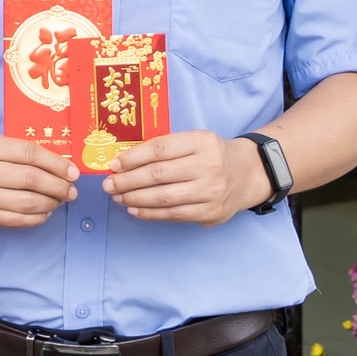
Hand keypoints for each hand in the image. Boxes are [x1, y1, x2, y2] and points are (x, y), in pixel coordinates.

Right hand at [0, 133, 80, 229]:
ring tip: (60, 200)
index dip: (57, 164)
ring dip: (51, 203)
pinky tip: (44, 211)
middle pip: (32, 180)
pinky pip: (16, 220)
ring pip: (27, 203)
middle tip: (71, 189)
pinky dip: (36, 217)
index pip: (30, 154)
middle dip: (59, 186)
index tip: (73, 171)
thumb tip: (60, 166)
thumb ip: (20, 151)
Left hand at [103, 130, 262, 225]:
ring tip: (117, 197)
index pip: (159, 149)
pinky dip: (150, 213)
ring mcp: (212, 191)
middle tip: (108, 185)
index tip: (113, 165)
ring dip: (134, 199)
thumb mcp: (194, 140)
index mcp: (202, 141)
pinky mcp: (211, 212)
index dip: (132, 158)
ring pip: (164, 198)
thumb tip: (123, 162)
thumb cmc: (211, 154)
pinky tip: (134, 209)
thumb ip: (164, 147)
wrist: (248, 173)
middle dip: (127, 181)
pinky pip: (174, 215)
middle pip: (158, 175)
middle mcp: (209, 166)